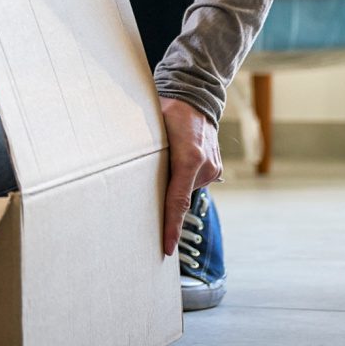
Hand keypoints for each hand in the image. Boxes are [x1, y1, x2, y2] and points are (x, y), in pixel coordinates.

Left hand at [159, 96, 222, 256]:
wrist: (194, 97)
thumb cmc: (166, 112)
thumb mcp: (152, 132)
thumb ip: (147, 158)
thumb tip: (128, 179)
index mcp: (189, 159)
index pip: (177, 201)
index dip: (171, 227)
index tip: (166, 248)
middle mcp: (205, 167)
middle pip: (178, 197)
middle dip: (164, 204)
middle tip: (148, 207)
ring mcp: (213, 167)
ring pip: (186, 189)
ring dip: (174, 184)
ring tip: (166, 161)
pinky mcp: (216, 167)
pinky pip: (194, 181)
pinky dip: (184, 178)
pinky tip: (177, 161)